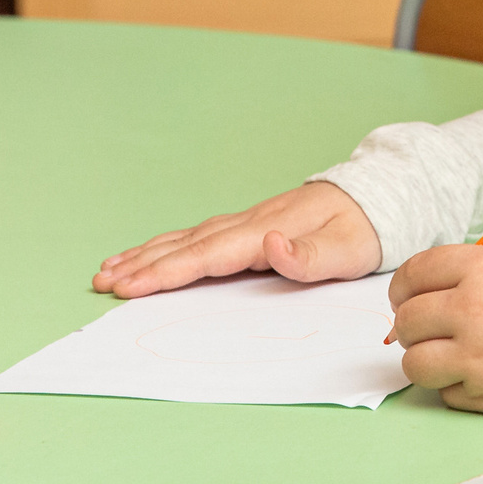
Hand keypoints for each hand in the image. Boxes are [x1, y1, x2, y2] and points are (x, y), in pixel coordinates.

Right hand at [94, 181, 382, 297]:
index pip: (207, 255)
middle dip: (144, 265)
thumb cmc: (364, 231)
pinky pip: (200, 237)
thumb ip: (308, 256)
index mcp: (266, 231)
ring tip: (109, 269)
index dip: (167, 271)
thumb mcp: (348, 251)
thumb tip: (270, 246)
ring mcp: (248, 223)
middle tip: (103, 281)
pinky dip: (170, 246)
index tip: (130, 285)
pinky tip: (152, 254)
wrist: (379, 198)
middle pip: (187, 246)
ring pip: (188, 239)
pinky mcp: (251, 227)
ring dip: (148, 254)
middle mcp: (250, 224)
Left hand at [388, 244, 482, 413]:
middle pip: (408, 320)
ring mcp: (477, 359)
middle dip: (412, 324)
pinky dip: (458, 386)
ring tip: (450, 354)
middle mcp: (472, 313)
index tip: (406, 295)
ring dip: (427, 358)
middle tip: (428, 327)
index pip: (415, 273)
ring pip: (416, 364)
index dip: (404, 286)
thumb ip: (476, 272)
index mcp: (482, 271)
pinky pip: (448, 394)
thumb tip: (434, 292)